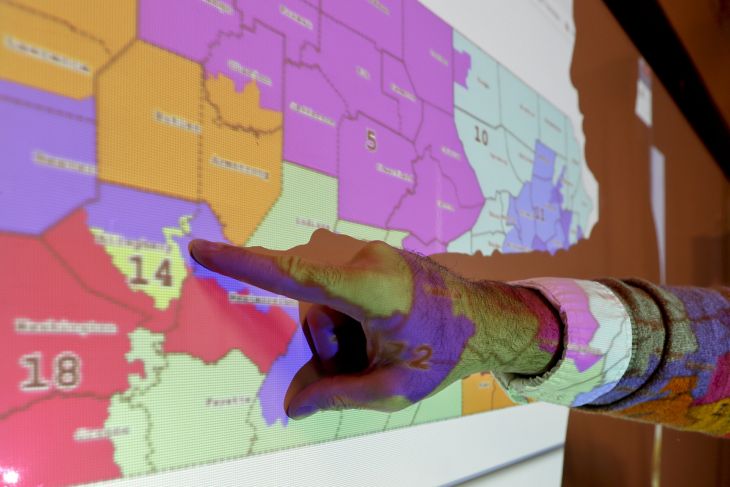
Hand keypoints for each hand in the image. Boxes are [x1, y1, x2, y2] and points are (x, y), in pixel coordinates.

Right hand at [189, 231, 557, 418]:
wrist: (486, 318)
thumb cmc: (444, 350)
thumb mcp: (391, 387)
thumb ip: (335, 394)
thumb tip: (291, 406)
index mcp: (368, 287)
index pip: (291, 274)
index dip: (241, 264)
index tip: (201, 249)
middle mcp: (363, 260)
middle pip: (311, 310)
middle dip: (327, 346)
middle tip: (365, 366)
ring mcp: (368, 255)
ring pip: (324, 304)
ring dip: (340, 335)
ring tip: (379, 349)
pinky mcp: (371, 257)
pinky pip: (339, 291)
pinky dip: (349, 319)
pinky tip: (380, 332)